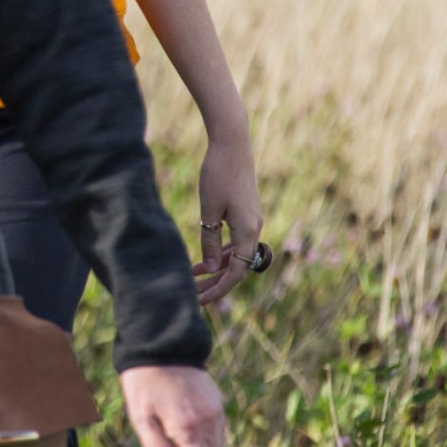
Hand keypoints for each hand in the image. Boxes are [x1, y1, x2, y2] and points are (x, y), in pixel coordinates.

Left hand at [120, 365, 226, 446]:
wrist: (160, 344)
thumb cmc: (144, 382)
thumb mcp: (140, 417)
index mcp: (189, 428)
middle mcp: (209, 422)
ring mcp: (217, 412)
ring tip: (172, 438)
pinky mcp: (218, 403)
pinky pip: (218, 432)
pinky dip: (205, 440)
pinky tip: (183, 426)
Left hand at [190, 131, 265, 304]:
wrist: (232, 145)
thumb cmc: (218, 175)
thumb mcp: (209, 210)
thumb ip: (210, 240)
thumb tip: (212, 269)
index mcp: (248, 232)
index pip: (236, 272)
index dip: (219, 289)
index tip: (200, 301)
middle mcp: (254, 230)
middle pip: (236, 267)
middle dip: (215, 284)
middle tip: (192, 296)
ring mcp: (251, 222)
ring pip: (235, 256)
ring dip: (216, 269)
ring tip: (192, 279)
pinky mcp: (245, 214)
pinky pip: (235, 242)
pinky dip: (220, 252)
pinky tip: (204, 260)